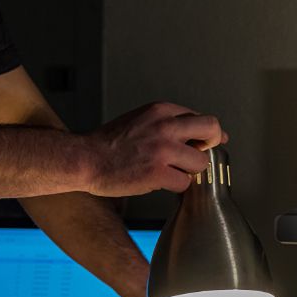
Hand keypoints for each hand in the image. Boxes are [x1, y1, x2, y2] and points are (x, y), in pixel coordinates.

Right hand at [84, 102, 228, 196]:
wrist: (86, 159)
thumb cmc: (110, 143)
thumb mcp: (140, 119)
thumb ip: (167, 123)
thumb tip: (198, 132)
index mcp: (161, 110)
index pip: (200, 117)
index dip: (204, 134)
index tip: (204, 143)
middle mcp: (165, 126)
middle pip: (211, 129)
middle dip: (210, 145)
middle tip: (198, 156)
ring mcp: (163, 150)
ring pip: (201, 161)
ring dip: (189, 171)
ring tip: (171, 172)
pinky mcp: (158, 173)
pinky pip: (185, 183)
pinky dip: (175, 187)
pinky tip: (160, 183)